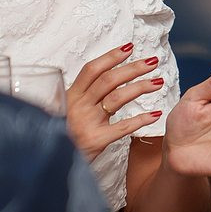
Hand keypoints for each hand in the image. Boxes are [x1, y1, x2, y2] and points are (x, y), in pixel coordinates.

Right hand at [65, 44, 167, 164]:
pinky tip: (156, 114)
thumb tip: (106, 74)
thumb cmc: (64, 135)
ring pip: (117, 98)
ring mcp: (86, 123)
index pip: (91, 70)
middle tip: (153, 61)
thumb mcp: (67, 111)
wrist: (52, 164)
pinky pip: (122, 127)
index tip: (129, 48)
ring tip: (158, 82)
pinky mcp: (95, 141)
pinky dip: (141, 120)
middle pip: (108, 80)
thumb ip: (83, 96)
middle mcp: (77, 106)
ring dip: (140, 87)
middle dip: (132, 68)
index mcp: (70, 96)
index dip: (110, 57)